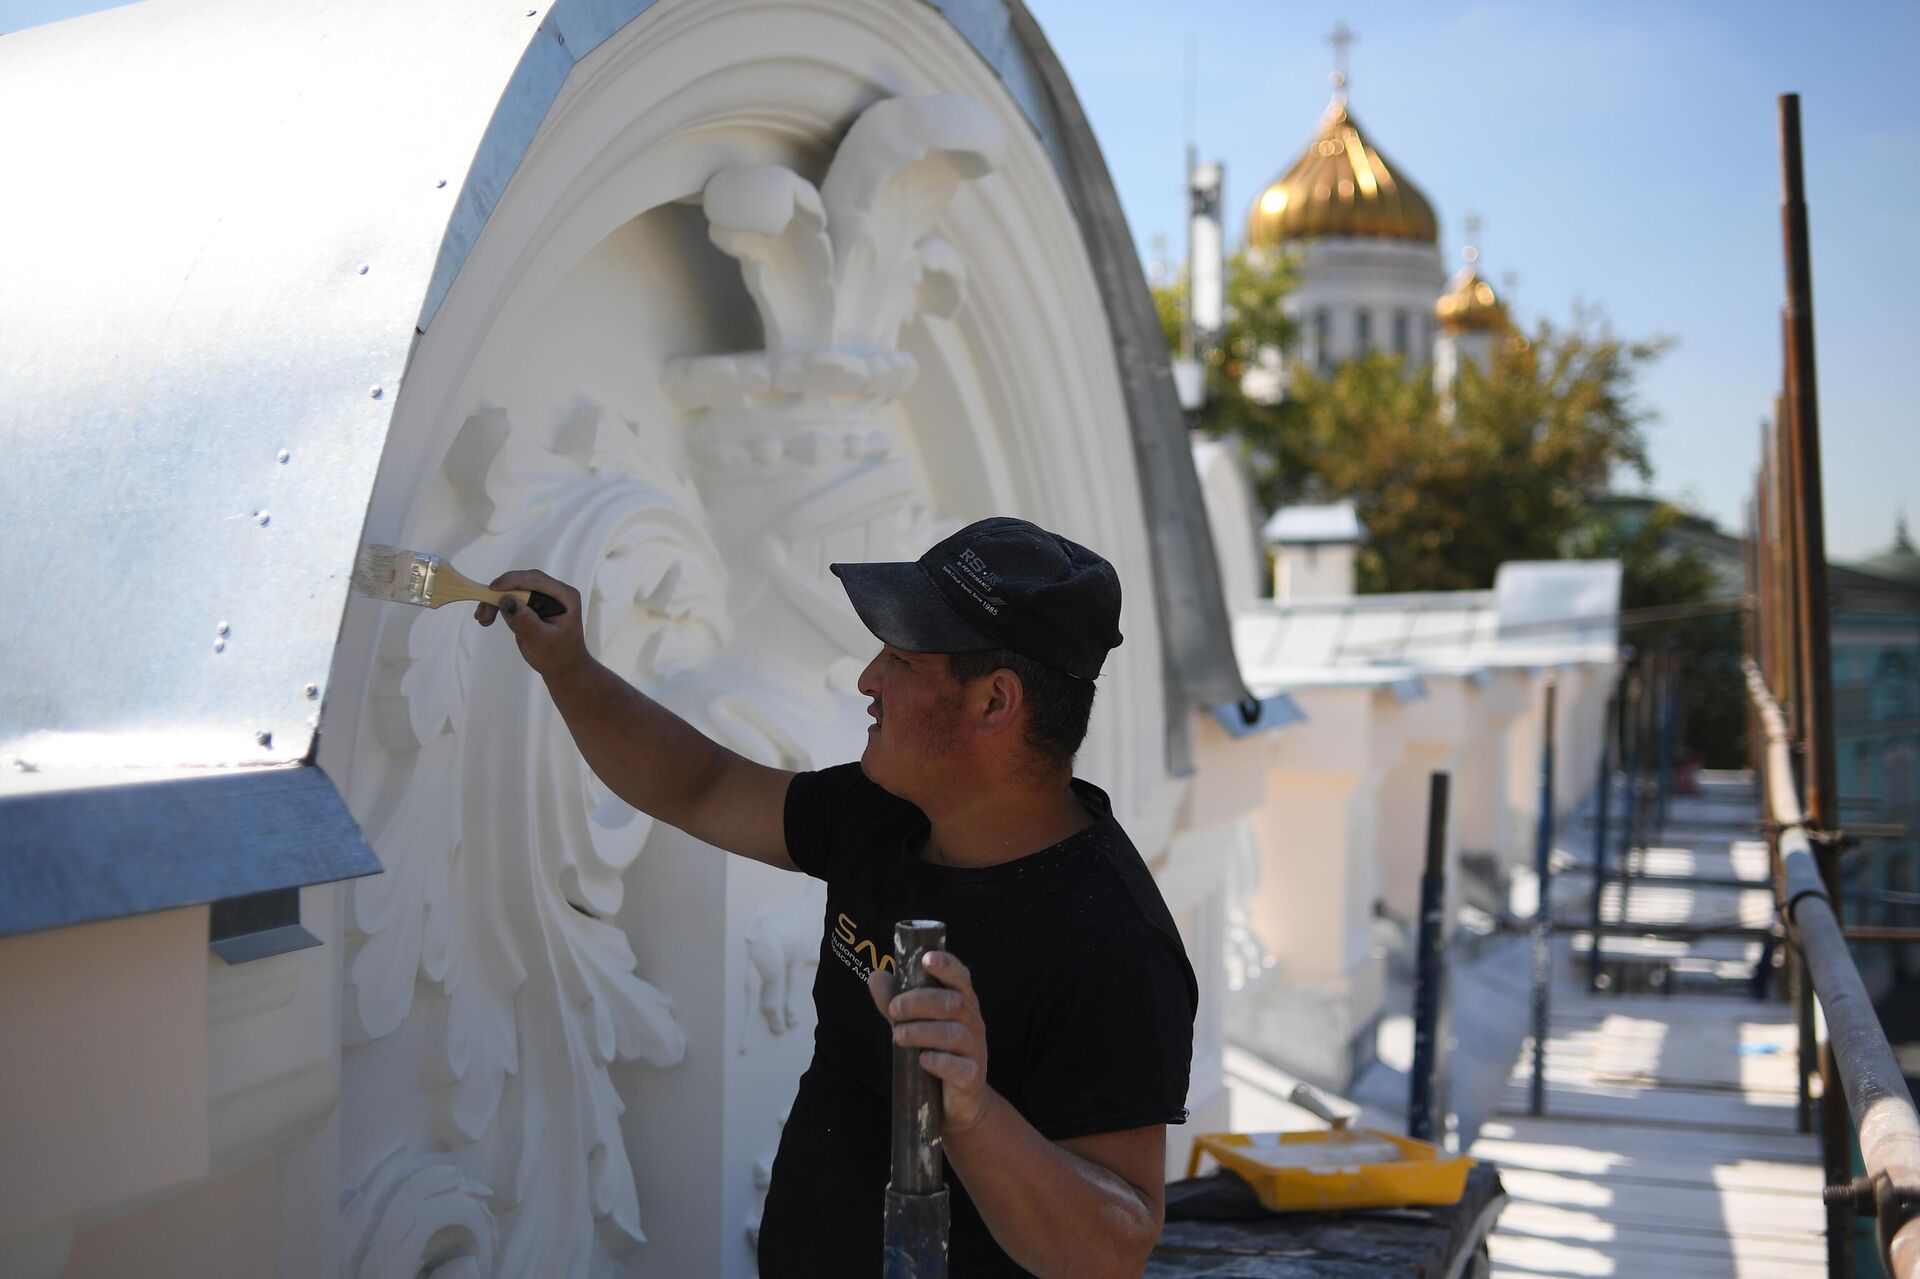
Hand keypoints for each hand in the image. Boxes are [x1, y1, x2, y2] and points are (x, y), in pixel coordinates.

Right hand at [474, 569, 589, 681]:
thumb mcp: (540, 641)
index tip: (492, 590)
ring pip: (515, 589)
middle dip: (500, 594)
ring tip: (483, 618)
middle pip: (523, 582)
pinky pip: (513, 598)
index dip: (512, 581)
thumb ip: (525, 621)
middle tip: (483, 613)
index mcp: (564, 597)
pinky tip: (489, 617)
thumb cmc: (557, 657)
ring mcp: (545, 597)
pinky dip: (499, 605)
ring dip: (496, 600)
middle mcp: (556, 592)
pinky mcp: (534, 604)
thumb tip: (507, 601)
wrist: (563, 668)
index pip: (536, 580)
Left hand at [869, 950, 991, 1133]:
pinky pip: (960, 1067)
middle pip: (953, 1003)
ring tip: (897, 1036)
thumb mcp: (913, 1023)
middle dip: (920, 1002)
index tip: (925, 959)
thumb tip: (876, 976)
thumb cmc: (935, 1053)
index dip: (946, 965)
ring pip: (955, 1033)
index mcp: (962, 1003)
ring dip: (922, 1031)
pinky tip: (922, 1060)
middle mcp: (973, 1023)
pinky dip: (940, 1061)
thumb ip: (895, 1001)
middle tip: (893, 1010)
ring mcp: (976, 1050)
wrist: (956, 1102)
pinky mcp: (973, 1077)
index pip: (960, 977)